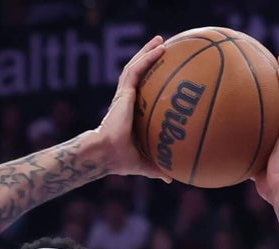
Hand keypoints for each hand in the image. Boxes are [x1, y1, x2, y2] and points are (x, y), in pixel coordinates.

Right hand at [93, 35, 170, 180]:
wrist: (107, 154)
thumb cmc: (121, 160)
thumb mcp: (145, 162)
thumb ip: (158, 167)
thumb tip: (171, 178)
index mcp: (129, 113)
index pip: (139, 91)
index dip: (148, 79)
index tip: (160, 72)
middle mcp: (125, 100)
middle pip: (138, 73)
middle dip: (148, 58)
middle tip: (161, 47)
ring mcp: (123, 95)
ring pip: (135, 66)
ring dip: (147, 51)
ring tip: (160, 40)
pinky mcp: (123, 92)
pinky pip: (137, 70)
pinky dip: (147, 57)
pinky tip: (160, 48)